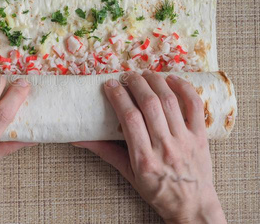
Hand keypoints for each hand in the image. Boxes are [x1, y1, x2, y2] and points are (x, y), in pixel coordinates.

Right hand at [74, 71, 225, 223]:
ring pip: (170, 101)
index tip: (110, 85)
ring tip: (145, 74)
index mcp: (144, 159)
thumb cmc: (157, 191)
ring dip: (155, 82)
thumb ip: (105, 152)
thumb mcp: (128, 174)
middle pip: (149, 104)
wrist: (192, 206)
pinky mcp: (201, 136)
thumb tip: (79, 138)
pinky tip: (172, 79)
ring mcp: (185, 140)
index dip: (118, 96)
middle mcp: (165, 147)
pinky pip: (195, 106)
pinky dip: (184, 88)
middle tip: (126, 76)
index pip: (129, 118)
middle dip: (135, 84)